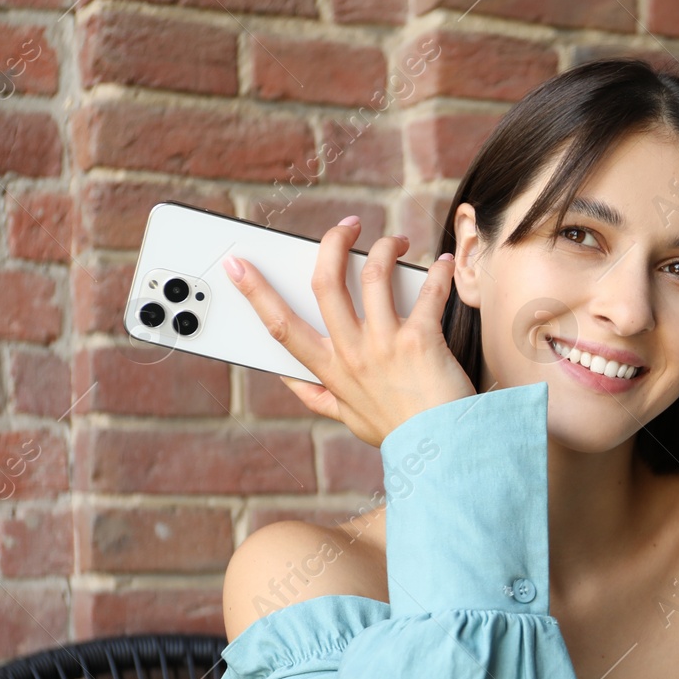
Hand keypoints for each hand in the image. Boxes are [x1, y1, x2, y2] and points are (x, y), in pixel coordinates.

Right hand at [221, 216, 476, 447]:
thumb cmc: (400, 432)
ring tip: (394, 242)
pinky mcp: (420, 340)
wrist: (444, 451)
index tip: (235, 263)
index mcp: (329, 371)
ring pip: (374, 275)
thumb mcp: (348, 419)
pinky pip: (427, 292)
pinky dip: (436, 272)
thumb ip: (316, 396)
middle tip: (344, 227)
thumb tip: (286, 377)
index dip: (254, 292)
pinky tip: (440, 263)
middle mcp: (352, 354)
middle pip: (324, 284)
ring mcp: (385, 345)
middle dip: (331, 244)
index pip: (280, 325)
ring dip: (384, 248)